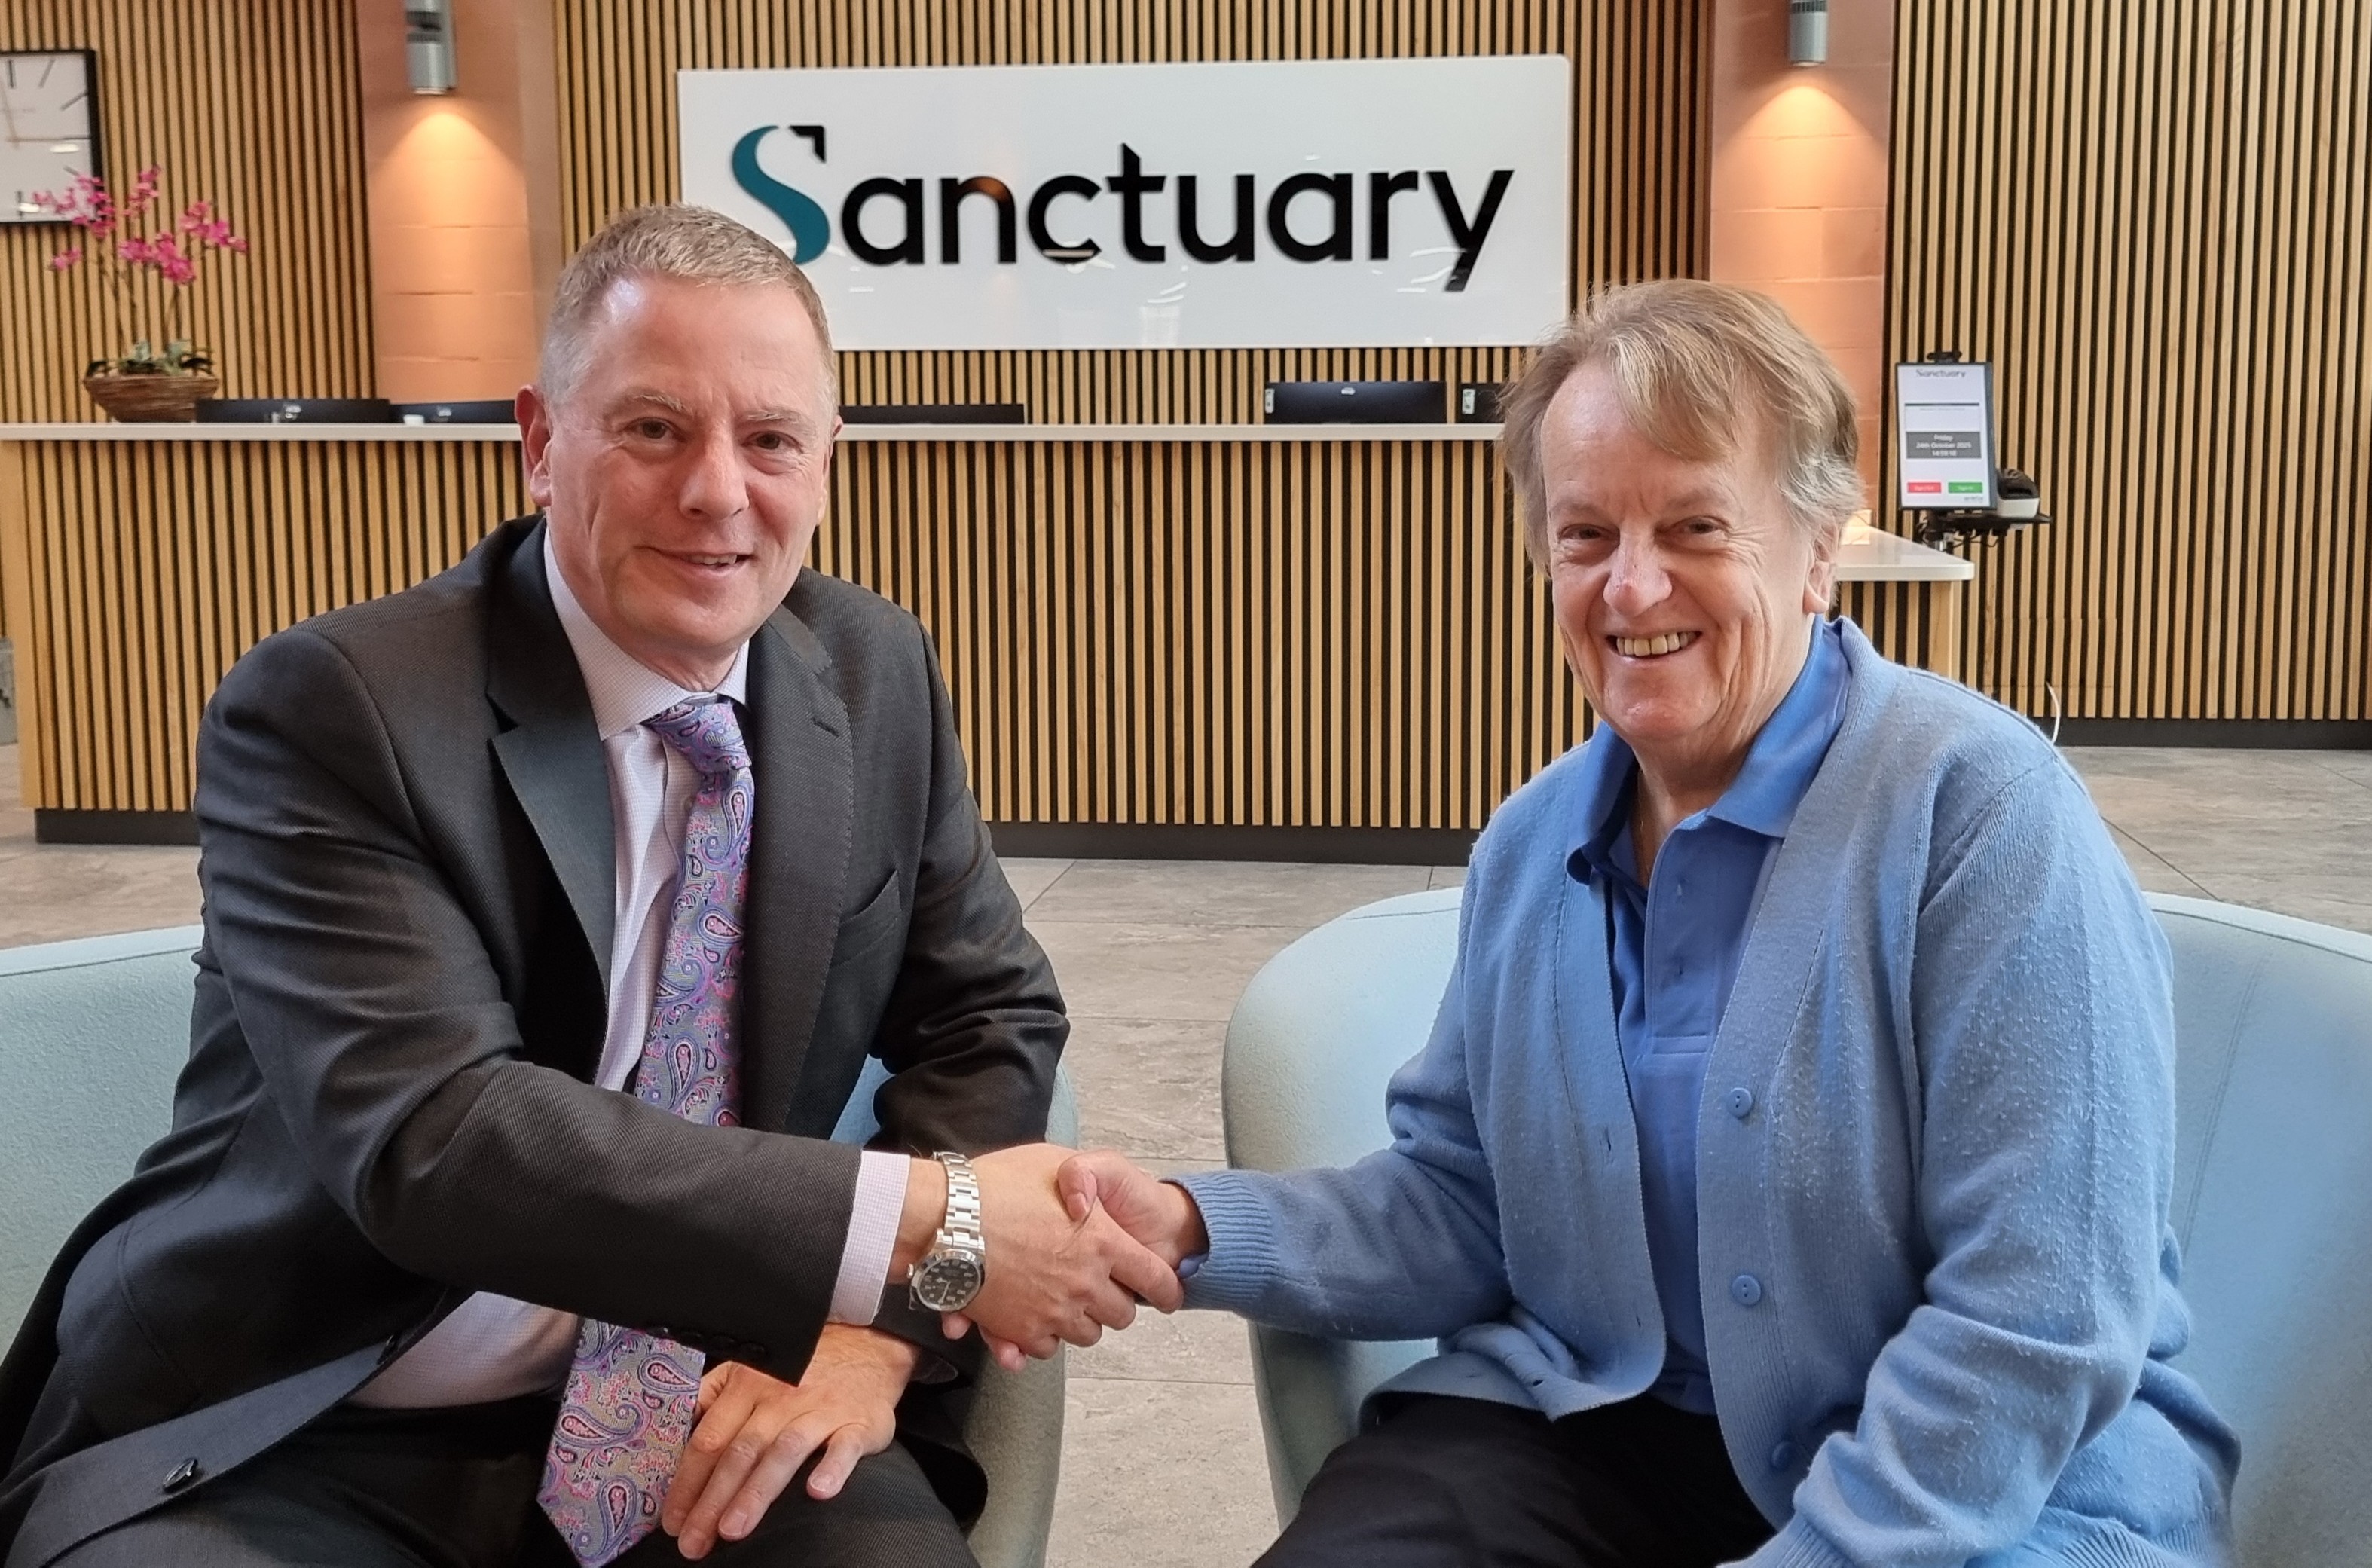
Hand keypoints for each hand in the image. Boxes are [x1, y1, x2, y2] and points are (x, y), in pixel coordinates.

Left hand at [660, 1327, 918, 1558]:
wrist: (867, 1346)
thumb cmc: (802, 1366)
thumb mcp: (751, 1367)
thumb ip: (712, 1397)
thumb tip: (674, 1433)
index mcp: (748, 1385)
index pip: (710, 1439)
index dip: (687, 1481)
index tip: (671, 1520)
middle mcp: (781, 1397)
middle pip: (740, 1453)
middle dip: (712, 1500)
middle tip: (693, 1542)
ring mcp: (821, 1409)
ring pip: (783, 1452)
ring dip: (757, 1492)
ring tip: (733, 1529)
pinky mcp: (859, 1422)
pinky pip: (845, 1446)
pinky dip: (832, 1468)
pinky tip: (818, 1492)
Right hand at [892, 1143, 1182, 1370]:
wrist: (942, 1217)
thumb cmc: (994, 1184)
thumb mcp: (1053, 1161)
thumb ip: (1085, 1180)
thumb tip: (1090, 1205)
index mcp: (1104, 1241)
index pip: (1156, 1279)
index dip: (1167, 1289)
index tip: (1168, 1294)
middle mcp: (1086, 1282)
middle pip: (1122, 1314)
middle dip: (1115, 1302)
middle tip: (1101, 1287)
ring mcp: (1054, 1310)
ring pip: (1087, 1334)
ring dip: (1080, 1320)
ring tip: (1062, 1298)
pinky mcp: (1022, 1331)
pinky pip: (1046, 1348)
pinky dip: (1042, 1336)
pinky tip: (1031, 1314)